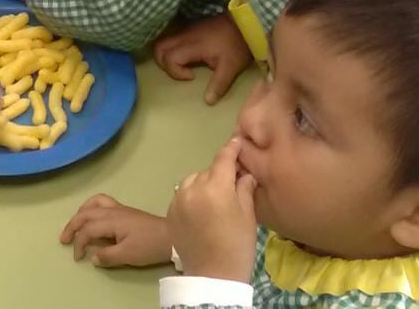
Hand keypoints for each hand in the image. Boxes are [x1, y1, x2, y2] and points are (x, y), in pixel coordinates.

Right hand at [60, 194, 171, 266]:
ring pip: (93, 204)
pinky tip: (92, 215)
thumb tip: (92, 256)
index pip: (87, 230)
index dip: (79, 243)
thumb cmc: (149, 246)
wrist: (171, 236)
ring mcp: (118, 208)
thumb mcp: (128, 255)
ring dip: (80, 213)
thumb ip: (107, 256)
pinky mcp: (124, 210)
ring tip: (75, 223)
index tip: (78, 257)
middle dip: (72, 226)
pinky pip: (102, 202)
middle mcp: (112, 211)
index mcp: (111, 221)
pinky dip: (92, 206)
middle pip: (85, 214)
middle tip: (64, 239)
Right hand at [152, 14, 252, 105]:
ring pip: (162, 41)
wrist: (242, 22)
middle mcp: (184, 36)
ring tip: (180, 65)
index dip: (176, 72)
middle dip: (164, 64)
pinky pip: (170, 38)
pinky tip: (184, 56)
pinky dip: (170, 49)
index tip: (192, 76)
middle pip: (159, 48)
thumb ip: (219, 84)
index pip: (170, 58)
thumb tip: (208, 101)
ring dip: (165, 56)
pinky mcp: (188, 28)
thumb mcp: (231, 66)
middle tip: (180, 72)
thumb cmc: (236, 44)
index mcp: (192, 45)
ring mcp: (185, 30)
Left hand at [167, 138, 258, 282]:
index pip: (223, 158)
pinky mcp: (170, 211)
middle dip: (220, 174)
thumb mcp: (248, 215)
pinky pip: (183, 194)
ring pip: (193, 180)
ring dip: (204, 184)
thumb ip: (244, 188)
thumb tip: (244, 172)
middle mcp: (193, 188)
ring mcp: (178, 199)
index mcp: (215, 187)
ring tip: (216, 201)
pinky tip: (203, 210)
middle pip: (209, 170)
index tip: (237, 141)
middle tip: (233, 184)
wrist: (214, 276)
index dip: (231, 148)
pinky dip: (192, 196)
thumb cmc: (238, 246)